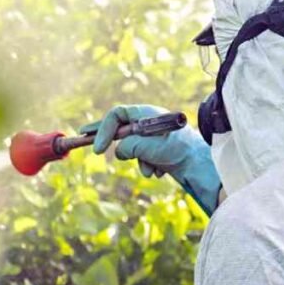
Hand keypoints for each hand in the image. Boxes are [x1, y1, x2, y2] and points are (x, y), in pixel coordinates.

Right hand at [80, 104, 221, 214]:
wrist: (200, 165)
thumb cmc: (178, 150)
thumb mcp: (149, 146)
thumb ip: (128, 147)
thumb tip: (118, 152)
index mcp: (146, 114)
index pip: (117, 115)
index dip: (103, 130)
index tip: (97, 148)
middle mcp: (148, 123)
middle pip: (119, 127)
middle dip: (106, 137)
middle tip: (83, 136)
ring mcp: (152, 137)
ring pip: (131, 149)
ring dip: (138, 161)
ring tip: (152, 167)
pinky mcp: (157, 151)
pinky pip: (142, 159)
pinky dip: (147, 166)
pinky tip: (161, 170)